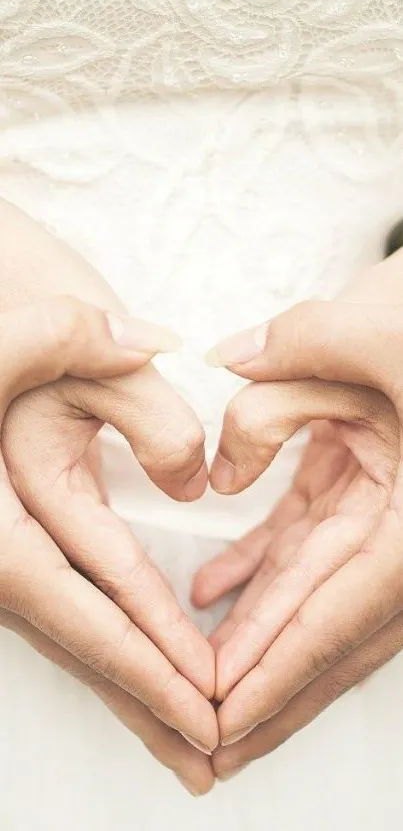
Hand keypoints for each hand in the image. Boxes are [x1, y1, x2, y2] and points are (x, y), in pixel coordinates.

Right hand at [0, 297, 215, 794]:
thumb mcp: (28, 340)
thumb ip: (100, 365)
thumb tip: (193, 471)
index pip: (87, 607)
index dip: (151, 657)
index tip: (207, 699)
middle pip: (81, 649)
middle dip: (148, 705)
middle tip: (209, 756)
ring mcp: (1, 561)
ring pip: (75, 642)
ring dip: (133, 692)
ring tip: (187, 739)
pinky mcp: (16, 552)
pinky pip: (69, 616)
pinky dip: (112, 653)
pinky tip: (144, 670)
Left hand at [193, 250, 402, 778]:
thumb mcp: (370, 334)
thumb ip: (284, 378)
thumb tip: (219, 465)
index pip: (340, 614)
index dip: (277, 670)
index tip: (223, 715)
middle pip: (333, 634)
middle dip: (270, 691)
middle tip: (209, 741)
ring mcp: (385, 517)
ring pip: (318, 598)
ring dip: (262, 643)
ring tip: (204, 686)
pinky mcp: (361, 491)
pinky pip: (308, 546)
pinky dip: (260, 570)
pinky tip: (213, 587)